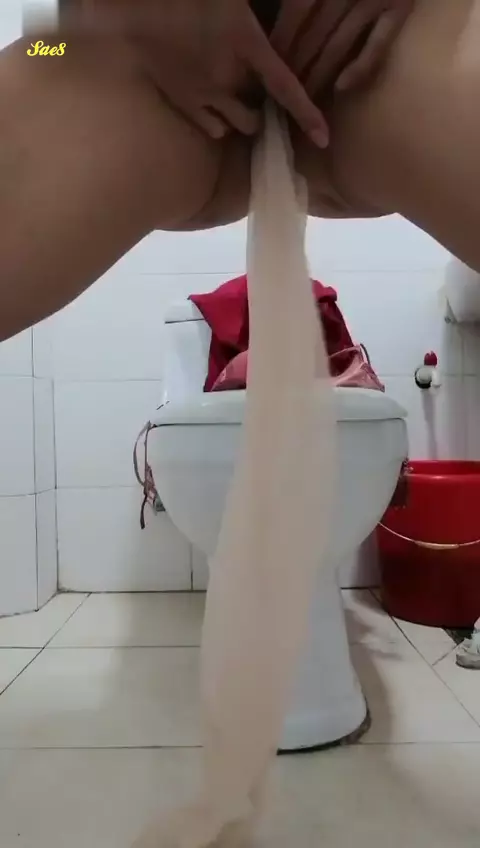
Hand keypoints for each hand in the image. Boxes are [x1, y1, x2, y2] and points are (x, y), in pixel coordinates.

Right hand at [72, 0, 329, 145]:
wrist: (136, 8)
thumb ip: (257, 8)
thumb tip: (299, 0)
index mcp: (246, 43)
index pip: (285, 87)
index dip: (307, 114)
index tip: (324, 137)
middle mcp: (228, 77)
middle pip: (259, 112)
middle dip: (263, 108)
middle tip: (258, 94)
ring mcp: (203, 95)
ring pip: (237, 125)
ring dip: (241, 117)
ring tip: (236, 102)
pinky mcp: (183, 104)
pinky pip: (213, 129)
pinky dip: (218, 123)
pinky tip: (215, 106)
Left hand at [272, 0, 413, 95]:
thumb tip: (279, 7)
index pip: (296, 8)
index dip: (281, 37)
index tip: (265, 62)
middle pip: (315, 32)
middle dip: (295, 64)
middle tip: (277, 94)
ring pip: (339, 44)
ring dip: (318, 73)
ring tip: (303, 99)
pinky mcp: (401, 8)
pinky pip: (378, 44)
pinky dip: (360, 67)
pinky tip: (341, 88)